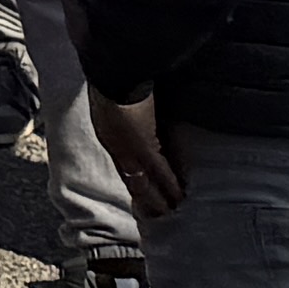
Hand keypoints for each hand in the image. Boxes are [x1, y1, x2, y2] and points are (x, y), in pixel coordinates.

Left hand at [89, 87, 180, 223]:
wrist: (113, 70)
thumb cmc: (113, 77)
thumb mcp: (112, 99)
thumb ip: (122, 111)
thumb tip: (137, 114)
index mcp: (107, 135)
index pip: (123, 166)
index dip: (135, 182)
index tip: (142, 198)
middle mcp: (116, 147)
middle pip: (133, 181)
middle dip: (145, 199)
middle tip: (158, 217)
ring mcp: (129, 150)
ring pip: (146, 182)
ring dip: (159, 199)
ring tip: (171, 214)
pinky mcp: (144, 147)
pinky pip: (160, 172)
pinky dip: (171, 187)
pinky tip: (180, 199)